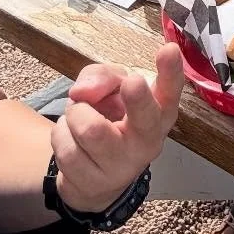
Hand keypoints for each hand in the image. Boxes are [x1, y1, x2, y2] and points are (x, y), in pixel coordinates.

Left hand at [51, 43, 182, 212]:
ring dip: (75, 114)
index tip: (169, 49)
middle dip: (138, 98)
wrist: (92, 178)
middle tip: (132, 83)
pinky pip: (65, 145)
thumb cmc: (108, 120)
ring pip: (89, 128)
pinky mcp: (94, 183)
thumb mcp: (109, 90)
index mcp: (158, 112)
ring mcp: (122, 167)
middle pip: (144, 117)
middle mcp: (148, 141)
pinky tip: (72, 140)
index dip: (171, 70)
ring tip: (81, 118)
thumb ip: (102, 77)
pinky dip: (61, 134)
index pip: (170, 90)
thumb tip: (83, 91)